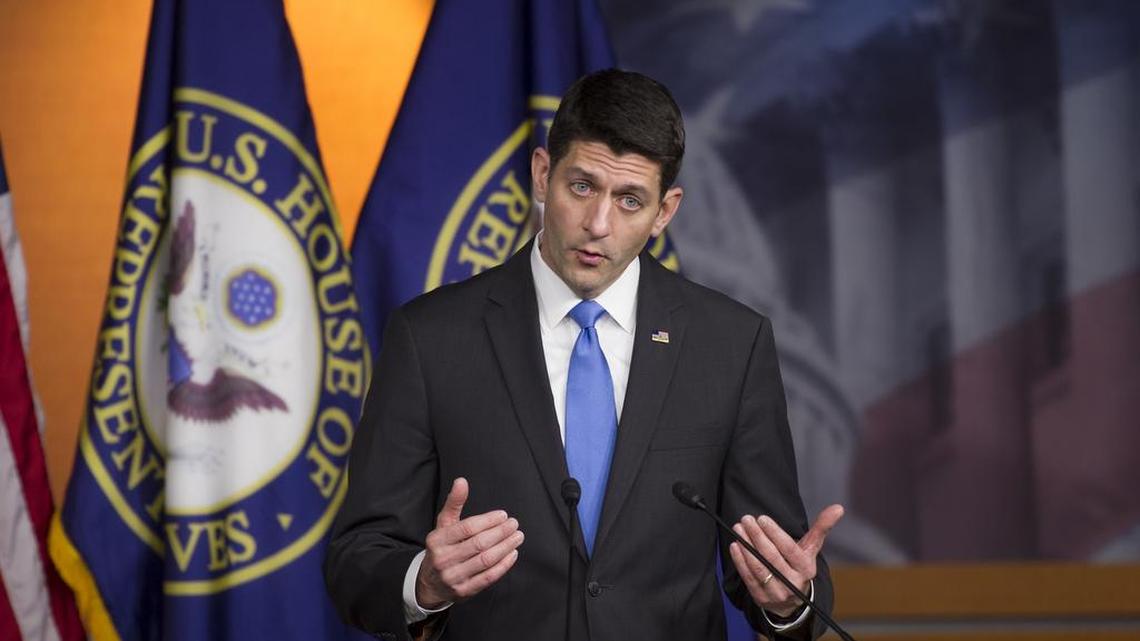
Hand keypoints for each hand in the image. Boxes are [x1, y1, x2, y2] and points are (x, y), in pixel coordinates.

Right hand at [415, 478, 524, 607]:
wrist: (430, 583)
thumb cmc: (442, 548)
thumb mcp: (443, 525)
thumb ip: (454, 503)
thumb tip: (461, 481)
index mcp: (437, 540)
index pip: (467, 528)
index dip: (488, 521)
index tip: (503, 515)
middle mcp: (443, 559)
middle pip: (479, 544)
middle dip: (500, 533)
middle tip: (514, 524)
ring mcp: (453, 577)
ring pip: (485, 560)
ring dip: (505, 547)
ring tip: (517, 537)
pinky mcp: (464, 591)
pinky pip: (488, 577)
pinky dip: (503, 565)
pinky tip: (512, 554)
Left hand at [728, 504, 843, 617]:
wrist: (793, 599)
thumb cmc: (799, 566)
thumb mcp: (810, 549)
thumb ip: (821, 528)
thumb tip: (838, 507)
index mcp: (806, 569)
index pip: (789, 549)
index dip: (775, 533)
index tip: (761, 518)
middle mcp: (793, 582)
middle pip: (772, 557)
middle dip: (757, 536)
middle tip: (746, 519)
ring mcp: (777, 592)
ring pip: (759, 568)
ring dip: (746, 547)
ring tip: (739, 529)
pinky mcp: (761, 598)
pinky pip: (748, 578)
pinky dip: (740, 561)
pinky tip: (735, 546)